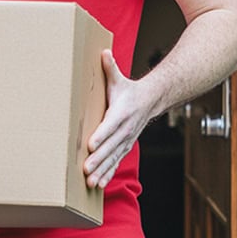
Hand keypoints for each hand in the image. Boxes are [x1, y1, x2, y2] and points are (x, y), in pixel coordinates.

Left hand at [84, 49, 152, 188]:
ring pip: (114, 158)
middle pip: (111, 146)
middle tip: (86, 170)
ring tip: (91, 182)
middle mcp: (125, 129)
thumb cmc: (129, 90)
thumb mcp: (119, 79)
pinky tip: (99, 185)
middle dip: (99, 159)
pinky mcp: (125, 146)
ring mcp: (126, 140)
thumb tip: (103, 53)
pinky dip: (108, 173)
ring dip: (102, 171)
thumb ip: (110, 67)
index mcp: (121, 112)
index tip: (90, 145)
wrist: (151, 101)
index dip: (101, 135)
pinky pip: (117, 162)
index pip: (110, 125)